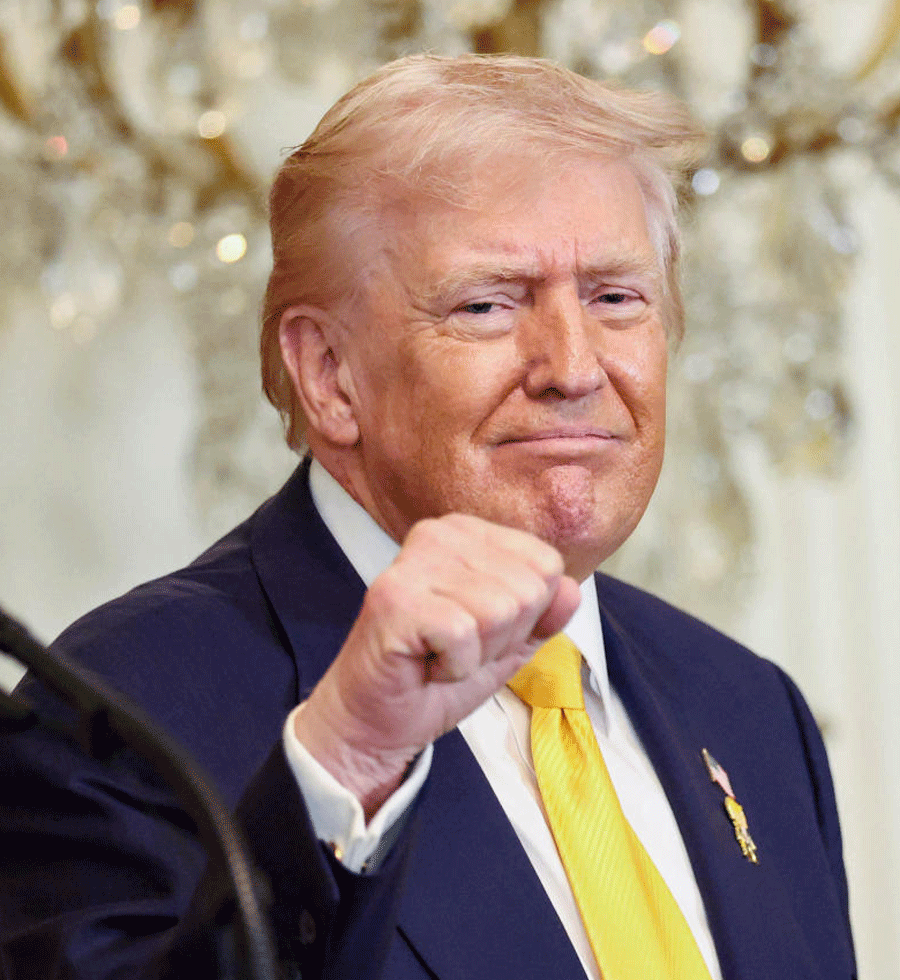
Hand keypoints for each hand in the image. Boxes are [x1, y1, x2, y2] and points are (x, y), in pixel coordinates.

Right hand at [294, 513, 580, 817]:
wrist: (376, 720)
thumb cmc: (437, 674)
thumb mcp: (509, 643)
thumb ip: (545, 614)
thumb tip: (572, 588)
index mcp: (469, 533)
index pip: (547, 564)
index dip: (526, 617)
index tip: (480, 633)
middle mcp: (440, 533)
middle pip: (528, 589)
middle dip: (502, 638)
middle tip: (456, 649)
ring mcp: (414, 562)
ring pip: (501, 610)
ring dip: (477, 654)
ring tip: (440, 654)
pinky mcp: (396, 598)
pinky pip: (465, 634)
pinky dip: (453, 666)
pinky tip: (425, 664)